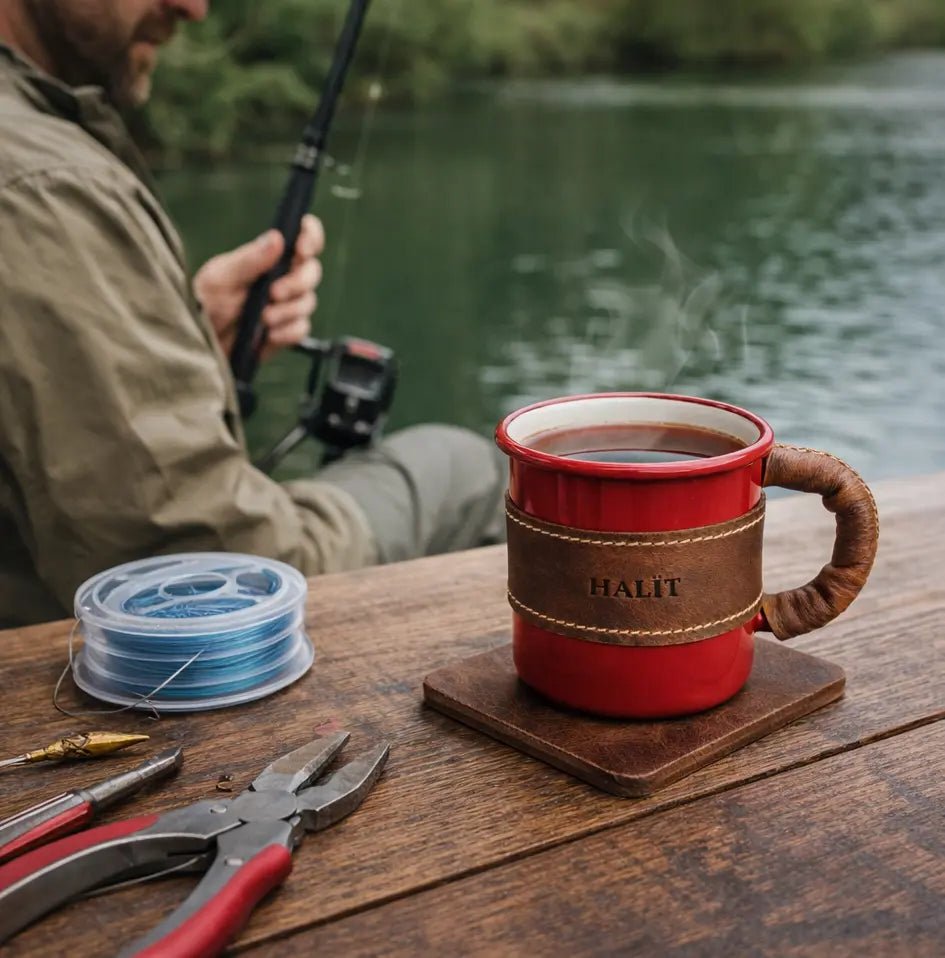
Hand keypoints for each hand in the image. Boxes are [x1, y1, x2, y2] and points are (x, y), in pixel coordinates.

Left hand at [193, 214, 324, 358]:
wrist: (203, 343)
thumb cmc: (206, 303)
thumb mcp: (221, 277)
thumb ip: (250, 259)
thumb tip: (277, 237)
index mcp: (270, 256)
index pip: (302, 236)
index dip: (311, 237)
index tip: (302, 249)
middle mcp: (284, 277)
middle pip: (312, 271)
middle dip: (298, 282)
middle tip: (274, 293)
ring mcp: (289, 304)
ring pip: (308, 301)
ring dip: (287, 311)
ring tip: (263, 318)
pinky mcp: (289, 329)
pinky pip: (301, 328)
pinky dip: (287, 331)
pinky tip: (269, 334)